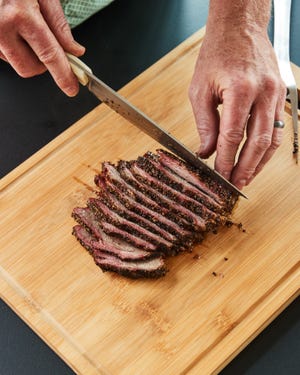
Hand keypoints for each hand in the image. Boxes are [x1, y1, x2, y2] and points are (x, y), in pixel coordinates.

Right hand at [0, 0, 84, 95]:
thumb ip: (59, 24)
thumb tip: (74, 50)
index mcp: (20, 14)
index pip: (49, 55)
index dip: (63, 75)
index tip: (71, 88)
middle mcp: (0, 27)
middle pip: (29, 69)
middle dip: (42, 64)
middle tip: (46, 47)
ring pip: (14, 62)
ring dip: (25, 53)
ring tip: (22, 25)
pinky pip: (2, 53)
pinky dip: (11, 46)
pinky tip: (11, 26)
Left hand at [189, 28, 285, 188]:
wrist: (240, 28)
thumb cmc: (217, 55)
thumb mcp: (200, 89)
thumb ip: (204, 124)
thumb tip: (205, 152)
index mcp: (240, 89)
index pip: (232, 136)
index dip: (226, 160)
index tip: (219, 175)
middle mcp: (263, 92)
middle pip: (257, 142)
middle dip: (245, 168)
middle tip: (236, 184)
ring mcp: (276, 94)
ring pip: (272, 139)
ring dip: (260, 163)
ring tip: (247, 177)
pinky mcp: (282, 95)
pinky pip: (278, 128)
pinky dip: (267, 148)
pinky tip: (257, 159)